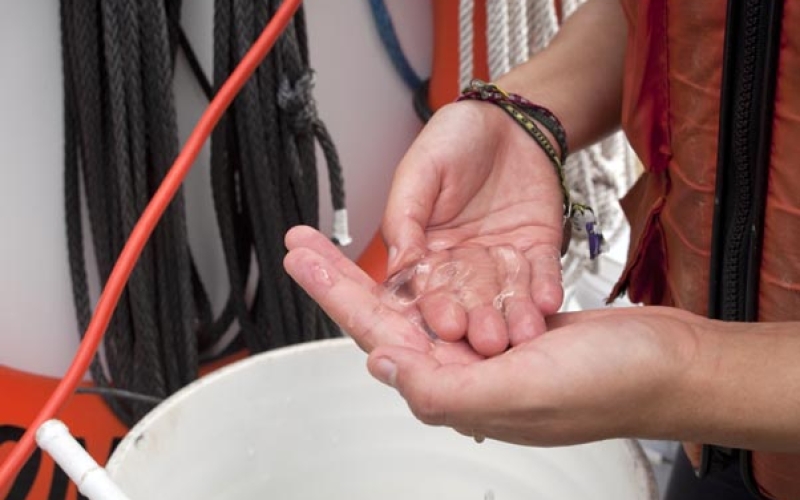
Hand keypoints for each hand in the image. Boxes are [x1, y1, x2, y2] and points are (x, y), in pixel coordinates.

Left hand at [284, 227, 699, 446]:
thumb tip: (381, 367)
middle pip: (385, 316)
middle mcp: (462, 370)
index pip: (376, 335)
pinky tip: (409, 266)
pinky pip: (456, 298)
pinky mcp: (509, 329)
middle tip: (304, 246)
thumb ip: (440, 388)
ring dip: (378, 274)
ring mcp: (485, 349)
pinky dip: (430, 277)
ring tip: (342, 251)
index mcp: (454, 387)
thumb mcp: (518, 392)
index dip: (333, 294)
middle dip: (340, 278)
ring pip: (416, 305)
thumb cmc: (610, 387)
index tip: (301, 259)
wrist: (670, 367)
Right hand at [382, 101, 565, 355]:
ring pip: (507, 293)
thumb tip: (395, 269)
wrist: (508, 119)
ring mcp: (501, 258)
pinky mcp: (538, 248)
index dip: (436, 306)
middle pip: (470, 299)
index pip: (428, 286)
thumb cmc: (455, 138)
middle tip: (487, 340)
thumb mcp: (419, 171)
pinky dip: (545, 287)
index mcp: (427, 249)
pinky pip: (543, 272)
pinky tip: (547, 303)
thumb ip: (405, 219)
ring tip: (523, 331)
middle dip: (479, 320)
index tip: (445, 323)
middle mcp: (463, 261)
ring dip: (515, 314)